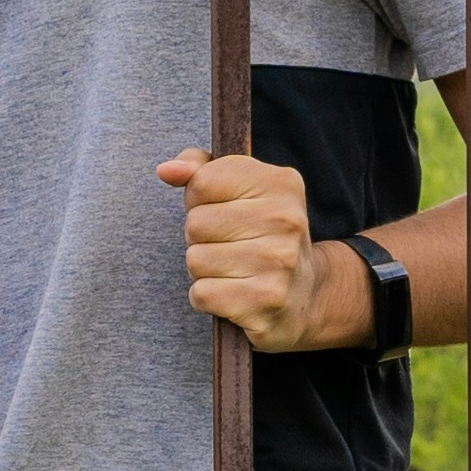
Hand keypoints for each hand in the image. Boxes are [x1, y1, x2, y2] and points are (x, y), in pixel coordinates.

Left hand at [155, 146, 362, 350]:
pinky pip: (202, 294)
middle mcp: (285, 220)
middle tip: (231, 246)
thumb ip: (200, 170)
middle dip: (201, 238)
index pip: (202, 182)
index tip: (223, 211)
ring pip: (195, 260)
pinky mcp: (266, 300)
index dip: (199, 200)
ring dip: (204, 270)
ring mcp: (279, 262)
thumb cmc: (259, 234)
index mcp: (280, 184)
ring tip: (235, 270)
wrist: (304, 293)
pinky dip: (208, 298)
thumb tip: (166, 171)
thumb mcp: (239, 190)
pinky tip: (234, 294)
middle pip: (195, 224)